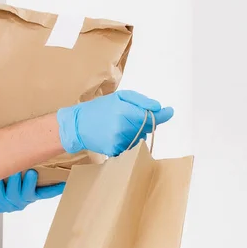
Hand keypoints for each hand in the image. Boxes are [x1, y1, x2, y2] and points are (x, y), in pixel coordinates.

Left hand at [0, 170, 64, 217]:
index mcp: (30, 193)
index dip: (56, 188)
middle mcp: (22, 199)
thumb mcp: (14, 174)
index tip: (66, 182)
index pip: (46, 192)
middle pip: (30, 194)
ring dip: (14, 182)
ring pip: (14, 194)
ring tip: (14, 172)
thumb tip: (33, 143)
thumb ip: (24, 165)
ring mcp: (10, 202)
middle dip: (31, 183)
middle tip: (32, 172)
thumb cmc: (0, 182)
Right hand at [57, 90, 173, 156]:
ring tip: (121, 126)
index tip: (169, 111)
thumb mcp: (119, 97)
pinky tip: (117, 135)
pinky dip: (128, 141)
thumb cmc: (99, 108)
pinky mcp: (114, 150)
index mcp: (123, 111)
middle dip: (144, 122)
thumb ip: (140, 101)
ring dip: (136, 133)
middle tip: (130, 116)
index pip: (150, 115)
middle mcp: (122, 127)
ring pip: (140, 138)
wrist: (77, 125)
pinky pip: (131, 147)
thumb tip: (158, 108)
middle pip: (146, 128)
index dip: (162, 114)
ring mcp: (118, 141)